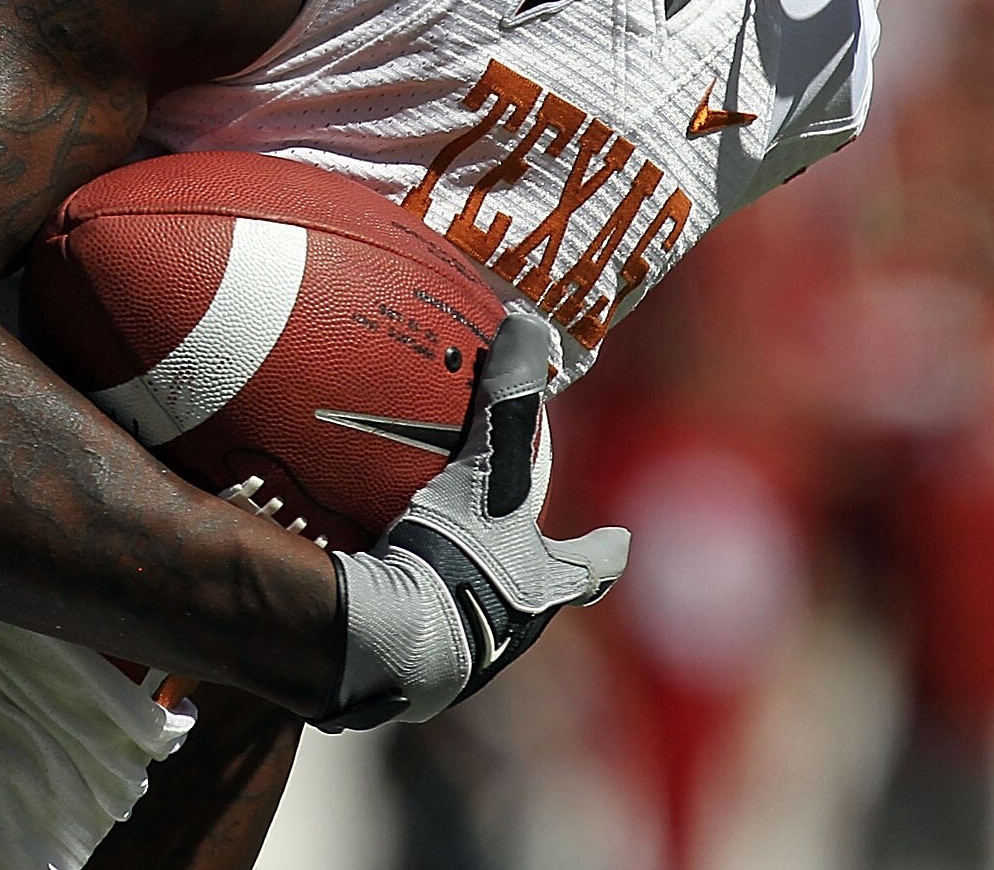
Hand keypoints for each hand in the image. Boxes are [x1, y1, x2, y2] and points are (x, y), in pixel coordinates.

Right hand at [320, 309, 627, 729]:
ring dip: (463, 596)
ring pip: (472, 620)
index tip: (623, 542)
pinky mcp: (406, 669)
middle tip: (518, 556)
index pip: (589, 566)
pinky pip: (408, 627)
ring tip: (436, 570)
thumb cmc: (459, 559)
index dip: (605, 552)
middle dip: (530, 580)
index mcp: (541, 585)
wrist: (392, 642)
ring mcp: (460, 655)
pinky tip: (370, 591)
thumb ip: (506, 402)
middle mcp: (509, 627)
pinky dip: (400, 609)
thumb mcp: (489, 472)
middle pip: (532, 599)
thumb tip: (529, 324)